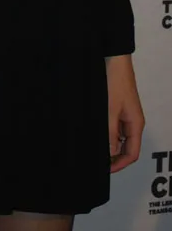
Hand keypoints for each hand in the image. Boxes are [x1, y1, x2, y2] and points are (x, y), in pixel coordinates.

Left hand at [106, 54, 144, 172]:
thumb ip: (111, 134)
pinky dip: (106, 133)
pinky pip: (114, 126)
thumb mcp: (110, 110)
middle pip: (126, 147)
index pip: (132, 153)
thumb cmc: (115, 82)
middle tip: (97, 162)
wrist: (114, 60)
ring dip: (109, 145)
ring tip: (94, 149)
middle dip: (114, 157)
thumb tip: (110, 154)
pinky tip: (95, 133)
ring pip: (119, 137)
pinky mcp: (117, 107)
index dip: (119, 164)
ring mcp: (125, 114)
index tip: (105, 170)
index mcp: (136, 124)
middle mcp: (133, 122)